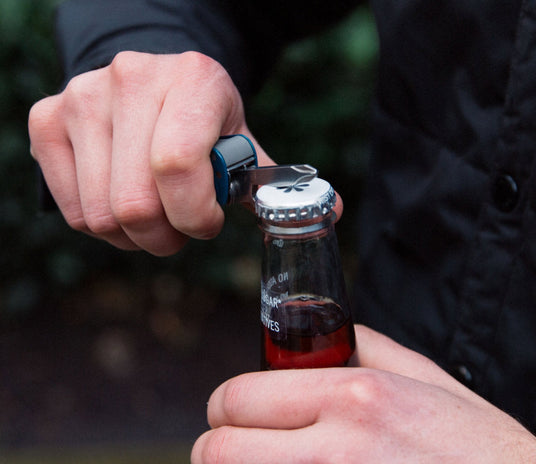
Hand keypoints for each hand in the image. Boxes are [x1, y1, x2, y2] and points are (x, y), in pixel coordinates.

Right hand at [29, 51, 272, 254]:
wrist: (153, 82)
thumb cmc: (202, 121)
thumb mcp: (239, 141)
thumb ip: (271, 181)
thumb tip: (327, 212)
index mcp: (194, 78)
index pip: (177, 165)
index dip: (194, 214)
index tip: (208, 222)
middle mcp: (132, 77)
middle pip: (136, 204)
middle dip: (166, 237)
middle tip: (181, 228)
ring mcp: (82, 96)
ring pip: (102, 216)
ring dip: (135, 236)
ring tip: (155, 215)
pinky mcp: (47, 118)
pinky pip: (72, 211)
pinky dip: (103, 226)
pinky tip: (123, 202)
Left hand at [191, 325, 535, 462]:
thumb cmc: (477, 447)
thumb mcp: (423, 378)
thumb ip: (361, 346)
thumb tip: (316, 334)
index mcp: (354, 397)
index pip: (238, 397)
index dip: (226, 405)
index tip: (233, 411)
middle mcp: (337, 452)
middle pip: (218, 453)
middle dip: (219, 446)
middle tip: (240, 446)